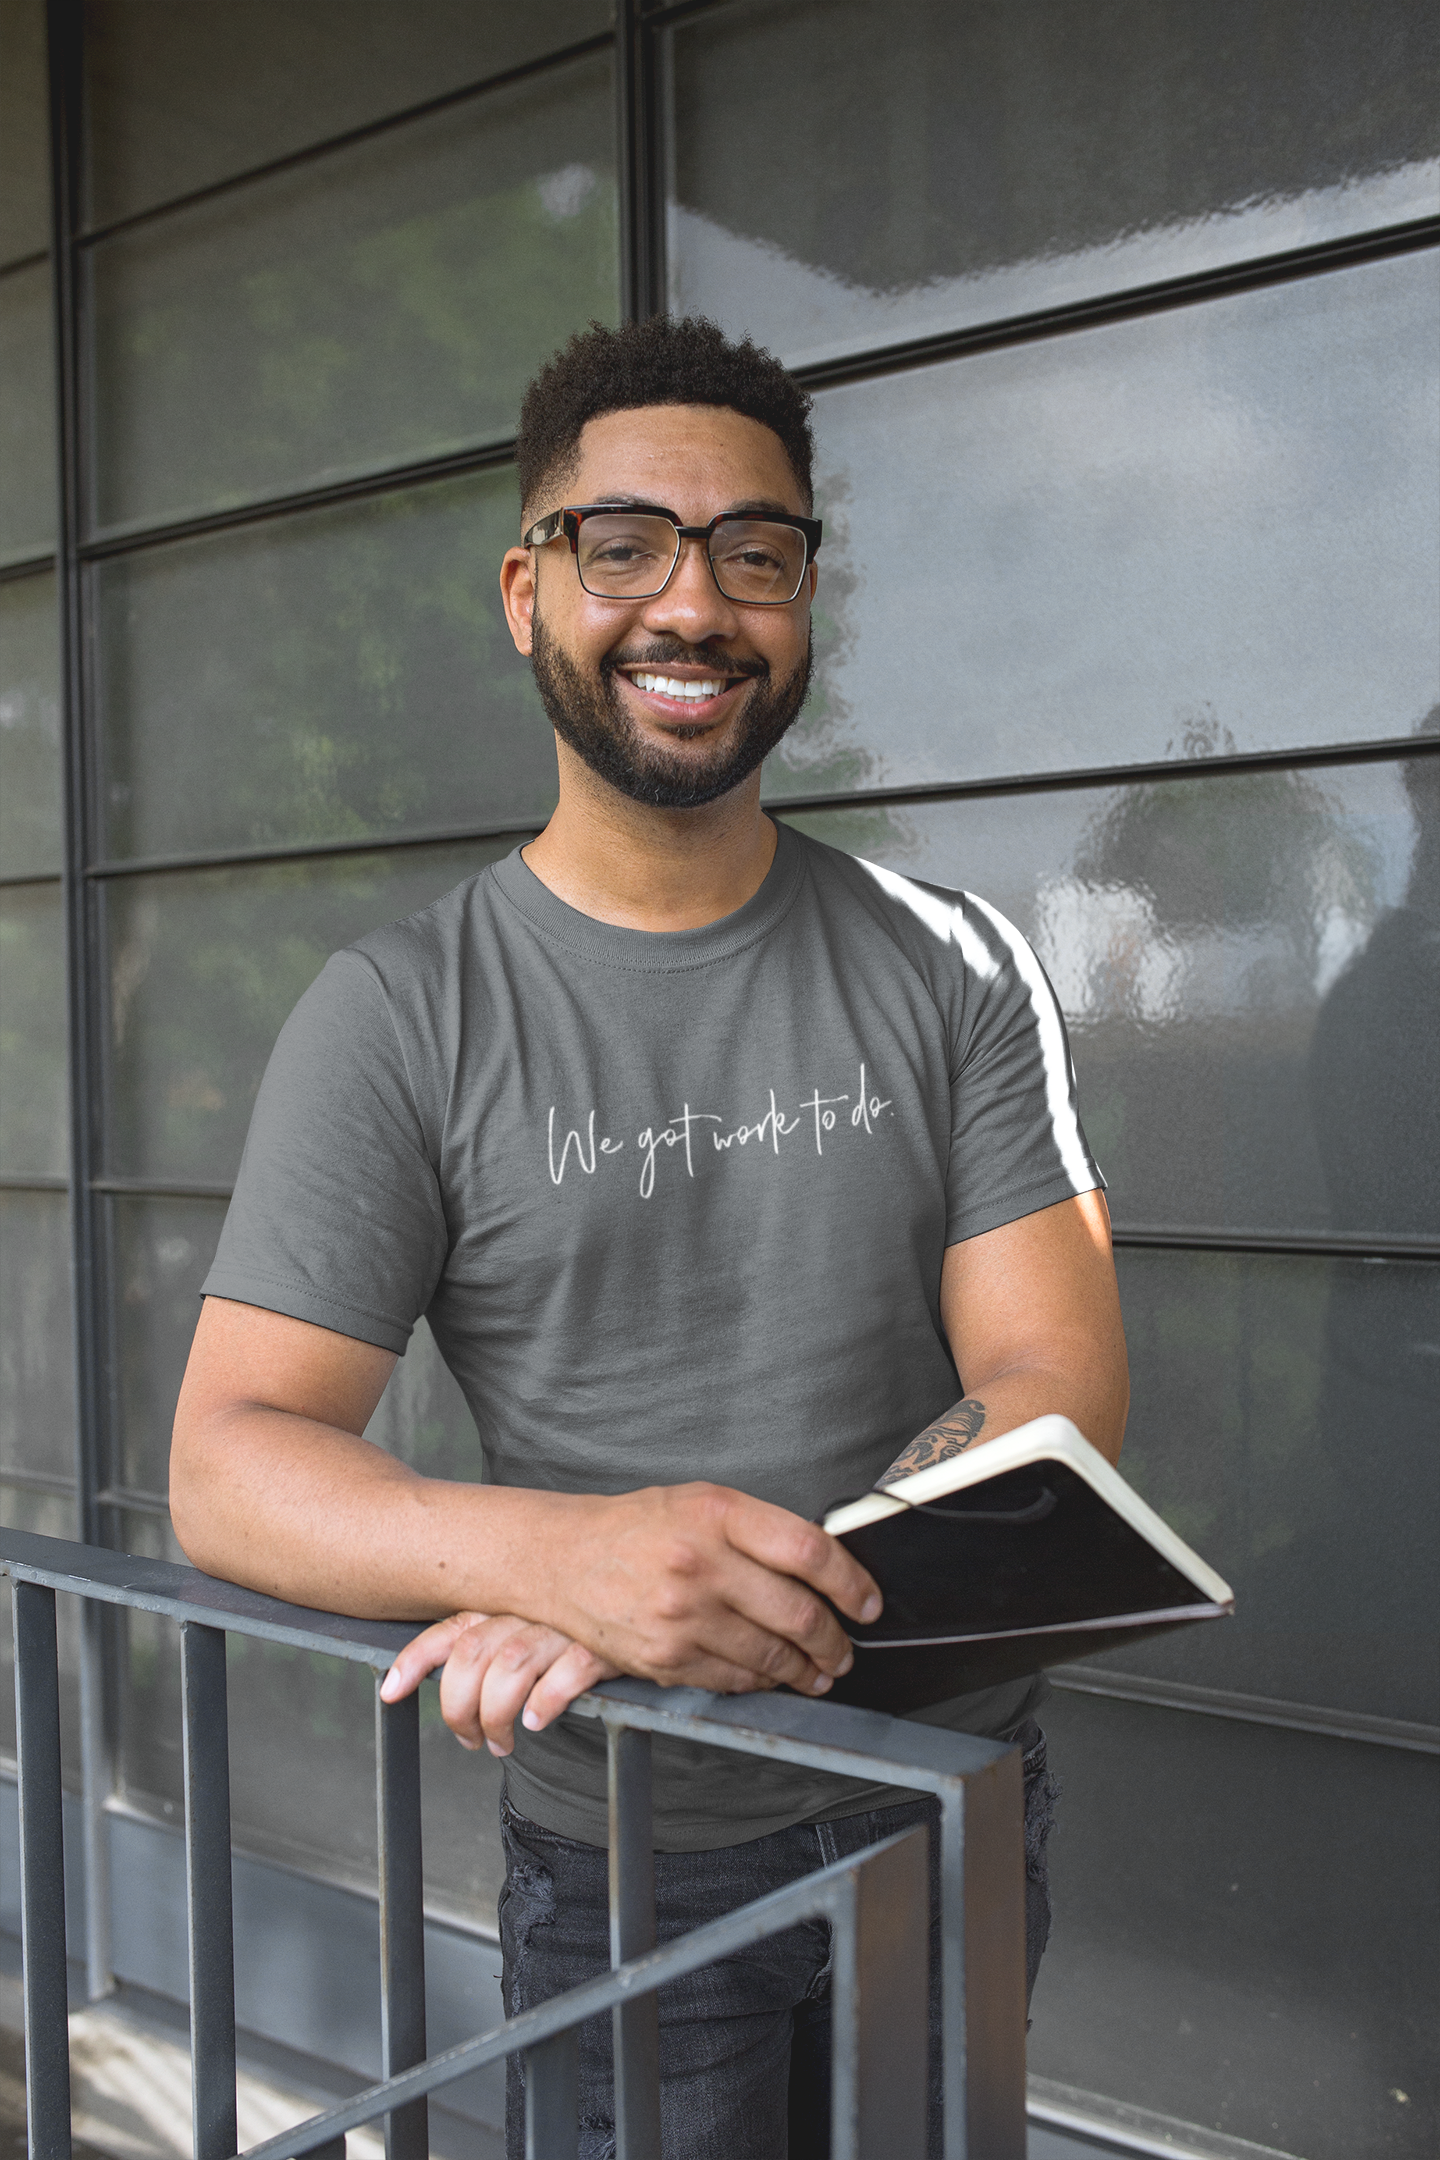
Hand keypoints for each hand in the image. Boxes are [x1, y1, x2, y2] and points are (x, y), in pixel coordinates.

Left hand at [380, 1611, 618, 1756]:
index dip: (415, 1660)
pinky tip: (538, 1719)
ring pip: (510, 1667)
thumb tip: (443, 1690)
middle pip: (473, 1656)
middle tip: (472, 1740)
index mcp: (504, 1606)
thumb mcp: (524, 1634)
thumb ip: (489, 1648)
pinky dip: (547, 1700)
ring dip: (497, 1716)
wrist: (641, 1610)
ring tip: (502, 1743)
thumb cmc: (571, 1634)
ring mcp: (564, 1625)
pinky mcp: (602, 1645)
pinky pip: (568, 1671)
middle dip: (460, 1708)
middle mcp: (528, 1610)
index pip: (450, 1630)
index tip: (389, 1692)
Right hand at [543, 1481, 882, 1698]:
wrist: (564, 1558)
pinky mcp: (666, 1658)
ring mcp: (681, 1617)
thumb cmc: (640, 1527)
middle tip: (847, 1649)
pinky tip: (774, 1676)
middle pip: (798, 1613)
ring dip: (807, 1670)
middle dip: (836, 1641)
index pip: (809, 1552)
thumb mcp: (703, 1501)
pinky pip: (734, 1679)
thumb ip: (760, 1530)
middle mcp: (700, 1564)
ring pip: (771, 1656)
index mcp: (717, 1514)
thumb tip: (827, 1569)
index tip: (867, 1602)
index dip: (851, 1582)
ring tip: (820, 1671)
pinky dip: (763, 1682)